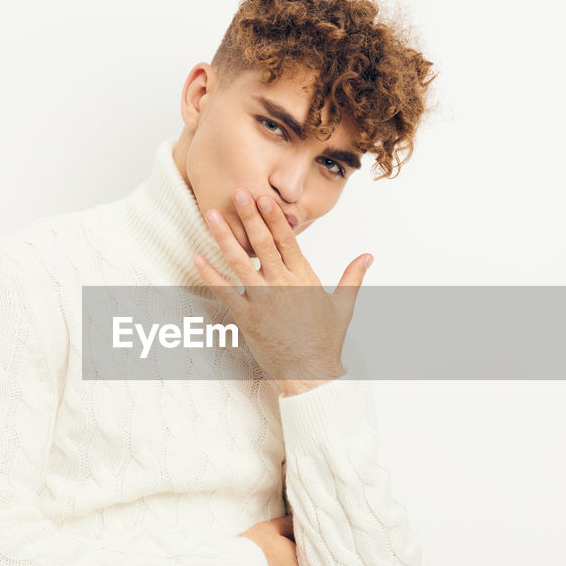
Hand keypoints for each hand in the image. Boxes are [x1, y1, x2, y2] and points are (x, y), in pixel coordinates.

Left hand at [195, 187, 371, 395]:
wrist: (311, 373)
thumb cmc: (325, 342)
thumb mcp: (343, 305)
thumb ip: (353, 276)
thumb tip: (368, 256)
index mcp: (304, 278)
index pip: (288, 240)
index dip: (275, 217)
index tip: (264, 197)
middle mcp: (283, 285)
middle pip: (263, 243)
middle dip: (250, 216)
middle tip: (237, 192)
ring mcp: (264, 300)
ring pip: (241, 262)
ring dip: (225, 237)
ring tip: (212, 215)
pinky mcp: (248, 318)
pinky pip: (225, 292)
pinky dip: (211, 275)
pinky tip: (197, 258)